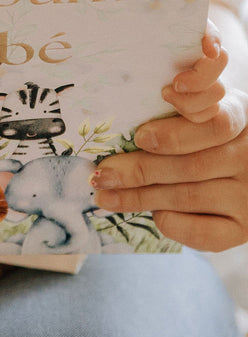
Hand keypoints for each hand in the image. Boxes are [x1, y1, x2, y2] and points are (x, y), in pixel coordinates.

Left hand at [92, 22, 247, 251]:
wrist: (245, 171)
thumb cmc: (210, 132)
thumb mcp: (206, 108)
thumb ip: (184, 105)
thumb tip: (134, 119)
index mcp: (242, 120)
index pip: (215, 125)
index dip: (175, 134)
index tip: (139, 136)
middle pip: (191, 165)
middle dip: (138, 170)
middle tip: (102, 173)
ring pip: (188, 196)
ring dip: (139, 197)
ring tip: (104, 194)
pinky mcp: (244, 229)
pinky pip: (203, 231)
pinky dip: (172, 222)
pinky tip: (152, 213)